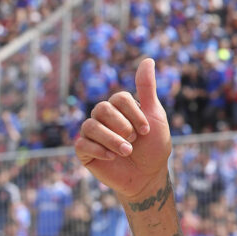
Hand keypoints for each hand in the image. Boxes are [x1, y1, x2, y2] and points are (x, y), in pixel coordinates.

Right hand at [75, 58, 171, 199]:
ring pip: (91, 126)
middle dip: (123, 126)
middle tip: (135, 140)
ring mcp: (92, 134)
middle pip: (102, 109)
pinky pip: (82, 144)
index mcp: (119, 107)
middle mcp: (103, 118)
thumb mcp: (154, 115)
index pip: (119, 98)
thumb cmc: (154, 146)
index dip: (134, 114)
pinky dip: (100, 150)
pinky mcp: (84, 151)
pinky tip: (113, 158)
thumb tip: (148, 59)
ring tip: (127, 151)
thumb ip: (147, 88)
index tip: (147, 130)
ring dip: (113, 140)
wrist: (149, 176)